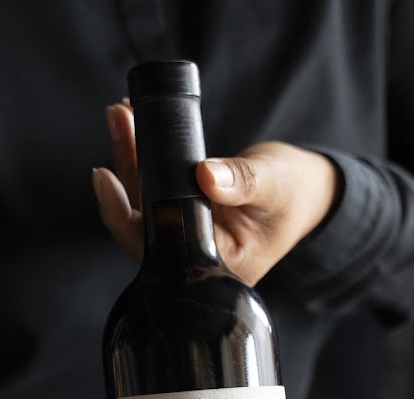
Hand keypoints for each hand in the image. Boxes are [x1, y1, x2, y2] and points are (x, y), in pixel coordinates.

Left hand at [92, 101, 340, 285]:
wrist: (308, 192)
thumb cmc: (295, 193)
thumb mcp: (273, 184)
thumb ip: (244, 182)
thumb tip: (206, 176)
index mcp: (217, 269)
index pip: (158, 250)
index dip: (125, 217)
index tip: (105, 177)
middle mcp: (196, 261)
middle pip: (144, 224)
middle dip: (126, 172)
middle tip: (120, 121)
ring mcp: (189, 240)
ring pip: (146, 205)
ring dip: (131, 159)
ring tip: (122, 115)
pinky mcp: (185, 218)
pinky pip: (155, 192)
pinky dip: (143, 159)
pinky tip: (132, 126)